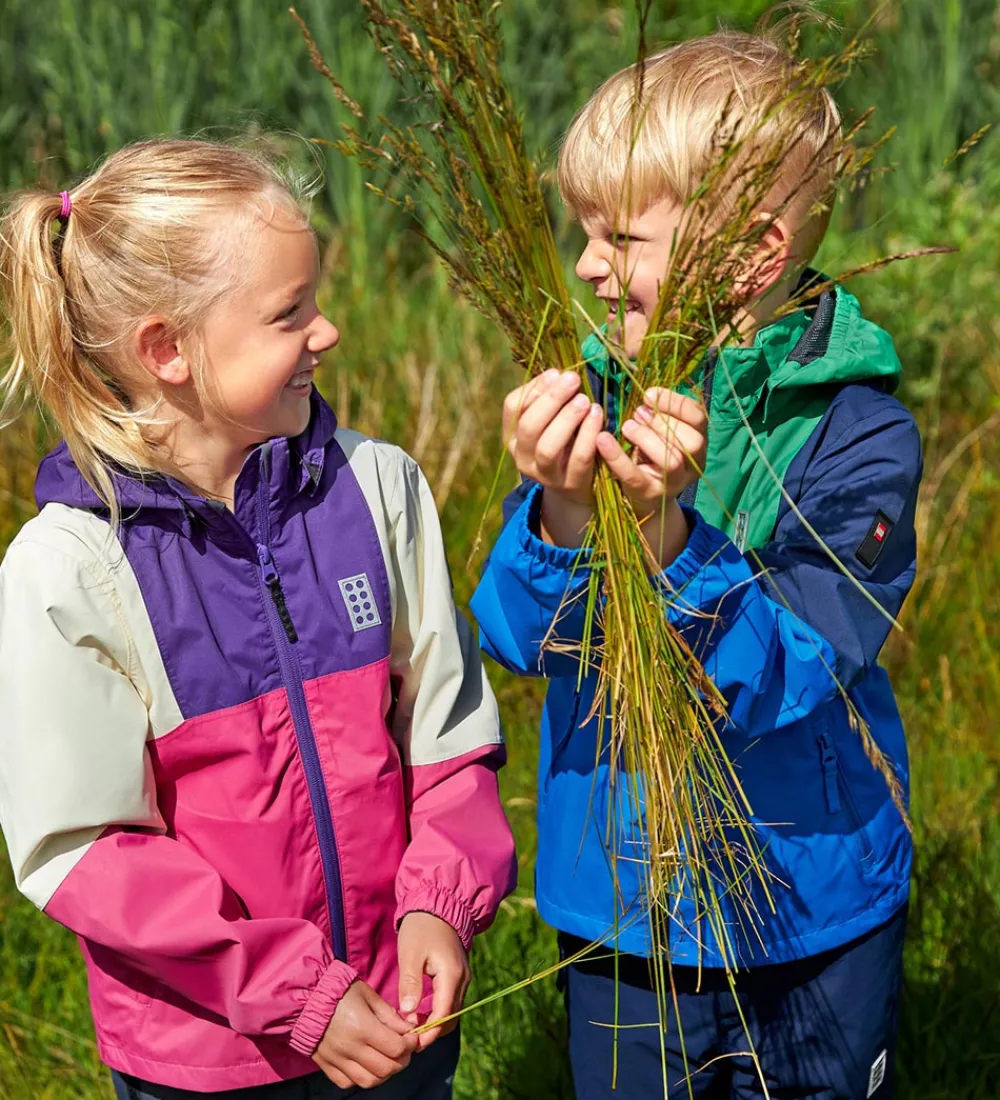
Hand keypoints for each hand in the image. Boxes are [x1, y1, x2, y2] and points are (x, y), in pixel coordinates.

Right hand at [312, 980, 416, 1089]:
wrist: (307, 997)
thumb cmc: (340, 991)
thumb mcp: (368, 995)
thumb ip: (389, 1014)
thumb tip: (408, 1029)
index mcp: (363, 1027)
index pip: (396, 1048)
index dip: (410, 1045)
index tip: (412, 1037)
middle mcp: (350, 1048)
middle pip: (386, 1069)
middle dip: (401, 1060)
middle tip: (403, 1049)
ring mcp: (337, 1060)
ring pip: (369, 1081)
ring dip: (384, 1073)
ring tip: (387, 1058)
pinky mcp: (326, 1066)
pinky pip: (348, 1082)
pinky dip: (361, 1078)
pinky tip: (366, 1064)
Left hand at [397, 911, 469, 1051]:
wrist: (437, 905)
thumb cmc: (421, 928)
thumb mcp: (410, 954)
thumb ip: (410, 983)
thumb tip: (408, 1013)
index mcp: (451, 975)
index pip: (443, 1015)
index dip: (428, 1032)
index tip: (410, 1042)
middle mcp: (462, 979)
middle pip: (450, 1017)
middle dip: (432, 1032)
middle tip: (408, 1039)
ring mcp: (463, 977)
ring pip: (452, 1011)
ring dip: (434, 1023)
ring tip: (411, 1027)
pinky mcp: (458, 974)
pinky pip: (451, 1000)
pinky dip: (438, 1011)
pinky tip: (420, 1012)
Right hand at [502, 369, 603, 545]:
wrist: (574, 489)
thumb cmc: (563, 444)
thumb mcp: (550, 423)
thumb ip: (550, 401)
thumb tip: (558, 374)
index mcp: (513, 437)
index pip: (513, 408)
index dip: (534, 388)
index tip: (556, 372)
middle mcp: (522, 457)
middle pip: (529, 426)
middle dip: (551, 399)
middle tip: (572, 379)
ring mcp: (545, 474)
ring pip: (548, 447)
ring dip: (566, 419)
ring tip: (584, 400)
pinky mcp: (570, 483)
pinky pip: (578, 458)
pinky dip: (588, 435)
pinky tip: (597, 416)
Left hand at [596, 388, 706, 566]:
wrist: (643, 499)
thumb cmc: (651, 457)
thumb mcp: (662, 434)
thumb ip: (660, 414)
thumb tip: (647, 393)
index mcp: (698, 444)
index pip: (698, 417)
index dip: (675, 402)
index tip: (649, 393)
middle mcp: (691, 465)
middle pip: (692, 441)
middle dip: (664, 422)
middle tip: (638, 412)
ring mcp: (673, 483)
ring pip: (671, 460)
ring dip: (647, 437)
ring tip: (627, 427)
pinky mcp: (648, 494)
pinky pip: (634, 475)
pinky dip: (617, 457)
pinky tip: (603, 439)